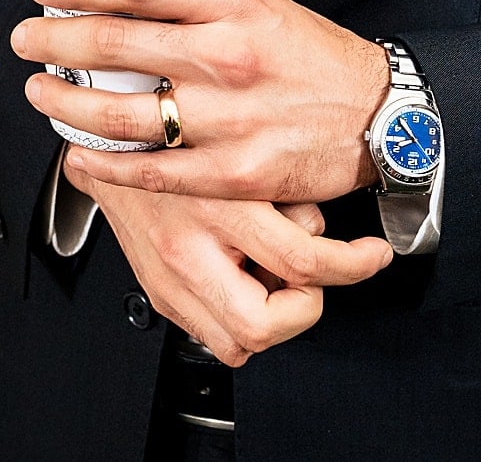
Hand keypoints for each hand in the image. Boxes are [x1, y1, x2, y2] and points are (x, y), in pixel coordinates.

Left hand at [13, 0, 391, 203]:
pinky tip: (77, 154)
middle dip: (53, 41)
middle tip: (25, 39)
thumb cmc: (309, 56)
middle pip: (113, 43)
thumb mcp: (258, 2)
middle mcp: (227, 56)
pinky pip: (149, 171)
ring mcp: (230, 118)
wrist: (379, 115)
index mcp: (233, 3)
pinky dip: (102, 164)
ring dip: (64, 103)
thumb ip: (192, 0)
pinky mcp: (235, 173)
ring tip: (40, 92)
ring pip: (119, 112)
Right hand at [64, 160, 392, 364]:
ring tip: (271, 282)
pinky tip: (240, 282)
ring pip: (233, 344)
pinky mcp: (157, 291)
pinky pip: (208, 332)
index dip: (352, 266)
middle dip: (299, 310)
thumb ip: (286, 191)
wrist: (109, 143)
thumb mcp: (243, 149)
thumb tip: (325, 228)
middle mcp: (188, 248)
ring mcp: (168, 278)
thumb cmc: (176, 136)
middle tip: (310, 283)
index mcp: (218, 205)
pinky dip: (234, 318)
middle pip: (261, 325)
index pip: (301, 261)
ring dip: (266, 322)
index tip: (371, 257)